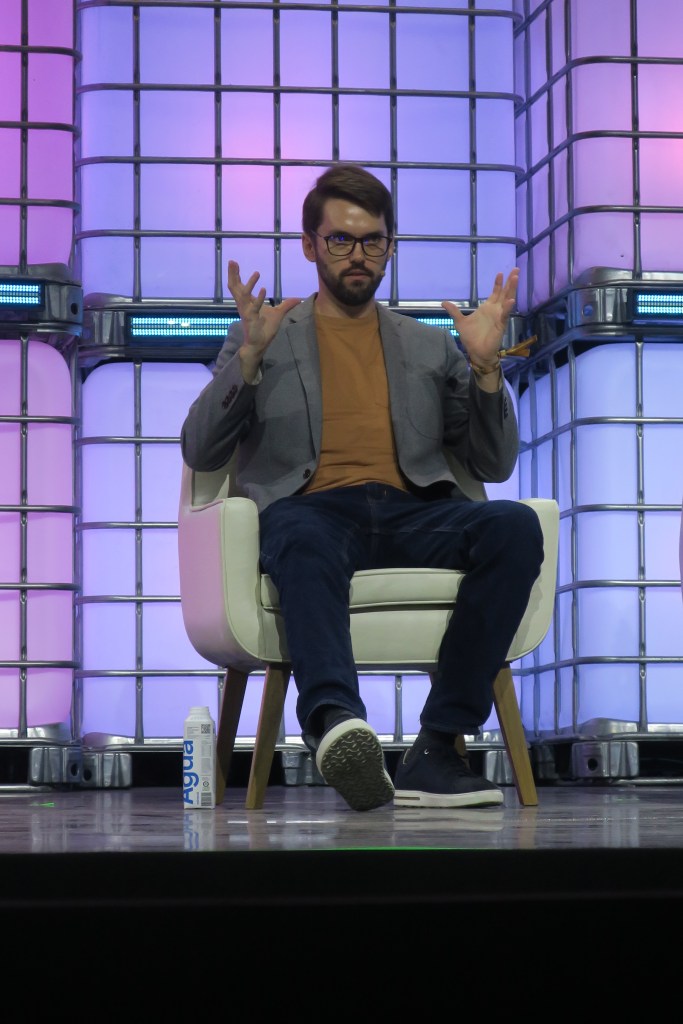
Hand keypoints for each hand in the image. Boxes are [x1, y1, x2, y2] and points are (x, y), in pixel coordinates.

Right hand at [227, 260, 299, 379]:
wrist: (259, 344)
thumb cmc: (264, 329)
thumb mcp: (278, 314)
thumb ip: (286, 305)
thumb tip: (298, 299)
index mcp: (247, 302)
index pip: (238, 286)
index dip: (235, 274)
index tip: (233, 262)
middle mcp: (244, 305)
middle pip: (235, 287)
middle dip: (233, 274)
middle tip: (232, 261)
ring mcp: (247, 312)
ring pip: (244, 295)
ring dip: (250, 283)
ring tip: (257, 272)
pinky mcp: (251, 319)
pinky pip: (254, 307)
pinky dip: (259, 298)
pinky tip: (263, 289)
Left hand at [441, 268, 518, 365]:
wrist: (476, 352)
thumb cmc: (471, 337)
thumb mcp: (460, 322)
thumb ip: (454, 311)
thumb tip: (443, 302)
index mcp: (487, 308)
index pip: (495, 293)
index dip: (498, 283)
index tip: (500, 273)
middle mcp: (495, 310)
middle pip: (504, 293)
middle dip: (510, 282)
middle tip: (515, 269)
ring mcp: (499, 317)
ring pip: (507, 300)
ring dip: (511, 289)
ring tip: (515, 278)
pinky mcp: (501, 325)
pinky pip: (505, 315)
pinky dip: (508, 308)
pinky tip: (510, 300)